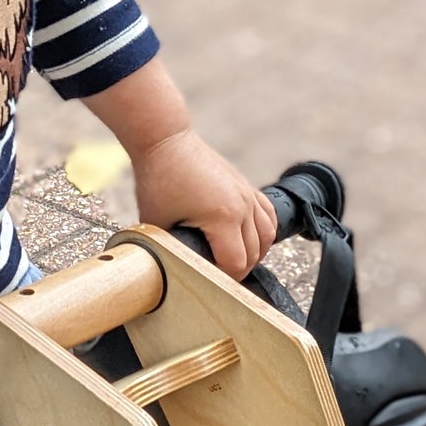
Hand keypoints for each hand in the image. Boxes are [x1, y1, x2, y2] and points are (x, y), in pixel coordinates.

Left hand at [129, 128, 277, 281]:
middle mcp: (243, 206)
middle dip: (237, 270)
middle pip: (254, 254)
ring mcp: (248, 194)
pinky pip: (268, 215)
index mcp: (223, 217)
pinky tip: (249, 240)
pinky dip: (263, 232)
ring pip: (267, 236)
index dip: (223, 280)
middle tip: (216, 278)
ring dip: (253, 254)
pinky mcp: (246, 186)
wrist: (166, 141)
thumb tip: (176, 271)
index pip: (236, 264)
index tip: (207, 283)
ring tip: (233, 261)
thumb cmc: (158, 179)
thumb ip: (172, 250)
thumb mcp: (158, 224)